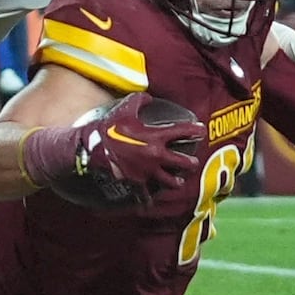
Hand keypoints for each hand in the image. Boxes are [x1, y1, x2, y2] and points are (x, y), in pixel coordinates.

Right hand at [25, 92, 205, 205]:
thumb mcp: (124, 108)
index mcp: (156, 137)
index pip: (182, 132)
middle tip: (193, 162)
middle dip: (190, 162)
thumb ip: (139, 100)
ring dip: (175, 180)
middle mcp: (156, 156)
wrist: (93, 150)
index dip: (195, 130)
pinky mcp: (137, 183)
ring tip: (178, 181)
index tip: (201, 130)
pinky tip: (153, 198)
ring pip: (170, 180)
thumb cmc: (109, 129)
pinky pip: (147, 194)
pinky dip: (150, 197)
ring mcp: (147, 172)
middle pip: (182, 162)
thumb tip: (148, 96)